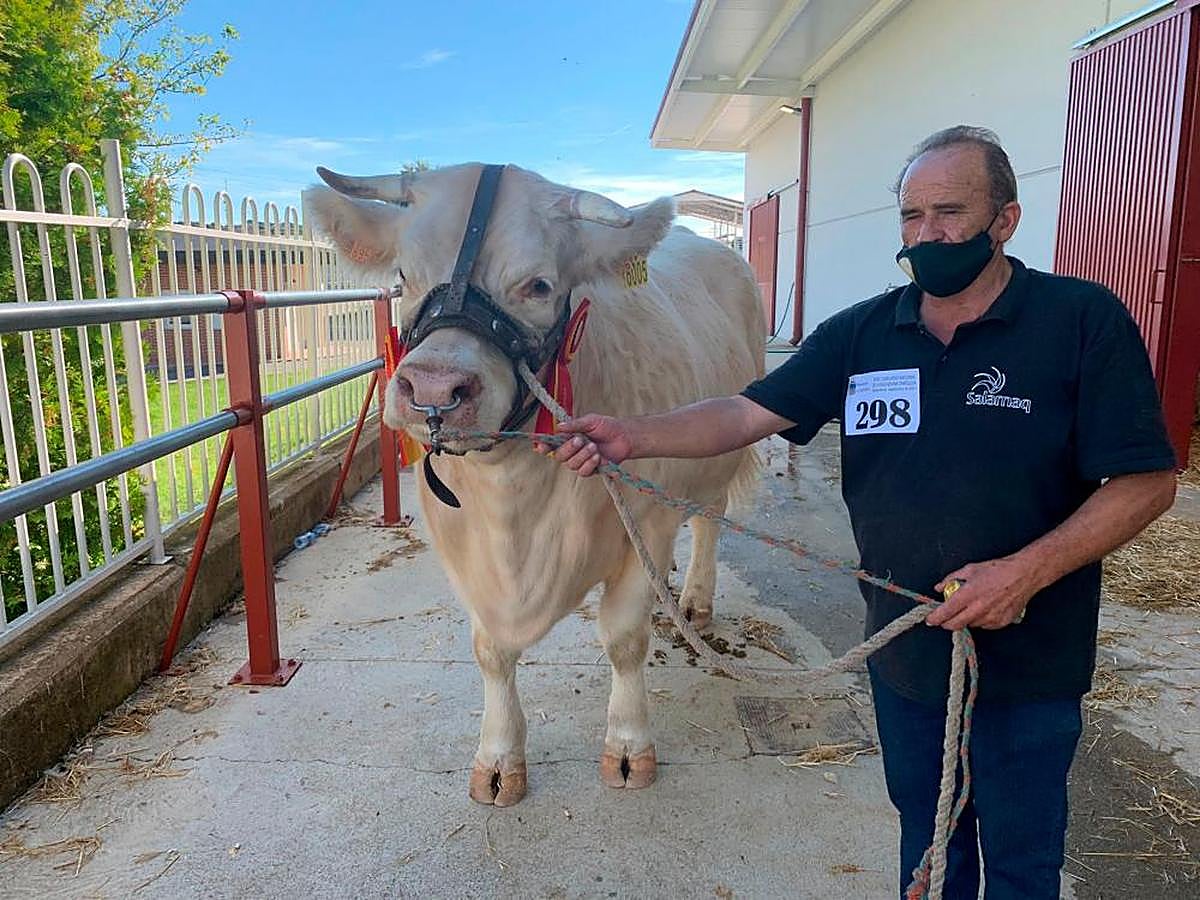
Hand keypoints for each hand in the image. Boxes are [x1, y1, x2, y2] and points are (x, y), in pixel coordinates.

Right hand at [533, 413, 632, 476]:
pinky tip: (599, 457)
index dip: (544, 446)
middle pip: (559, 456)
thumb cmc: (607, 427)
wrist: (624, 437)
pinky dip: (591, 465)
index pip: (551, 444)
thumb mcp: (590, 421)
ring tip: (594, 447)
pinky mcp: (591, 470)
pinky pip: (584, 472)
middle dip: (569, 449)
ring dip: (582, 456)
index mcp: (568, 438)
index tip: (541, 447)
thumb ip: (574, 425)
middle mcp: (571, 451)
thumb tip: (558, 427)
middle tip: (580, 440)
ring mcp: (580, 462)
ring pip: (572, 465)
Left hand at [925, 557, 1039, 629]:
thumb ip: (951, 579)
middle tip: (945, 618)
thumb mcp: (970, 569)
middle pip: (954, 625)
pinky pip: (984, 626)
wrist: (1024, 575)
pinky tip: (985, 608)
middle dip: (946, 623)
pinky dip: (980, 620)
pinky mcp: (1000, 622)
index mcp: (968, 594)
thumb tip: (939, 588)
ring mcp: (990, 617)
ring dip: (965, 619)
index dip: (934, 618)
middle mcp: (978, 608)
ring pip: (970, 625)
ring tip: (972, 606)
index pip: (945, 612)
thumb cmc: (998, 570)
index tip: (930, 619)